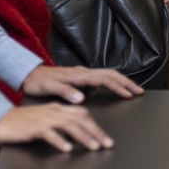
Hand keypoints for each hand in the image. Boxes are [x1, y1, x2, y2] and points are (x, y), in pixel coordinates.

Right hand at [0, 103, 112, 151]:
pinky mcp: (33, 128)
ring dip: (83, 136)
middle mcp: (53, 112)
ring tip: (94, 146)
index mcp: (57, 108)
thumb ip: (60, 123)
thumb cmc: (22, 122)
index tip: (106, 138)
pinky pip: (49, 134)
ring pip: (68, 125)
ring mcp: (43, 119)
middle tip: (107, 144)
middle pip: (79, 119)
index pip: (82, 114)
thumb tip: (76, 135)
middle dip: (96, 132)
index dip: (96, 125)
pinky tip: (67, 149)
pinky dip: (59, 141)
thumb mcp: (44, 119)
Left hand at [22, 65, 143, 103]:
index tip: (130, 94)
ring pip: (107, 74)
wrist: (28, 74)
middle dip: (126, 82)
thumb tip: (82, 97)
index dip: (119, 87)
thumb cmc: (38, 82)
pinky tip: (114, 87)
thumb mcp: (50, 88)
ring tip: (132, 89)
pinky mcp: (80, 76)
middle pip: (110, 74)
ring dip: (121, 81)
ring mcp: (82, 73)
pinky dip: (112, 81)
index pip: (104, 79)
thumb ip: (66, 92)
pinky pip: (101, 77)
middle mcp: (82, 72)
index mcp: (78, 75)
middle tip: (139, 91)